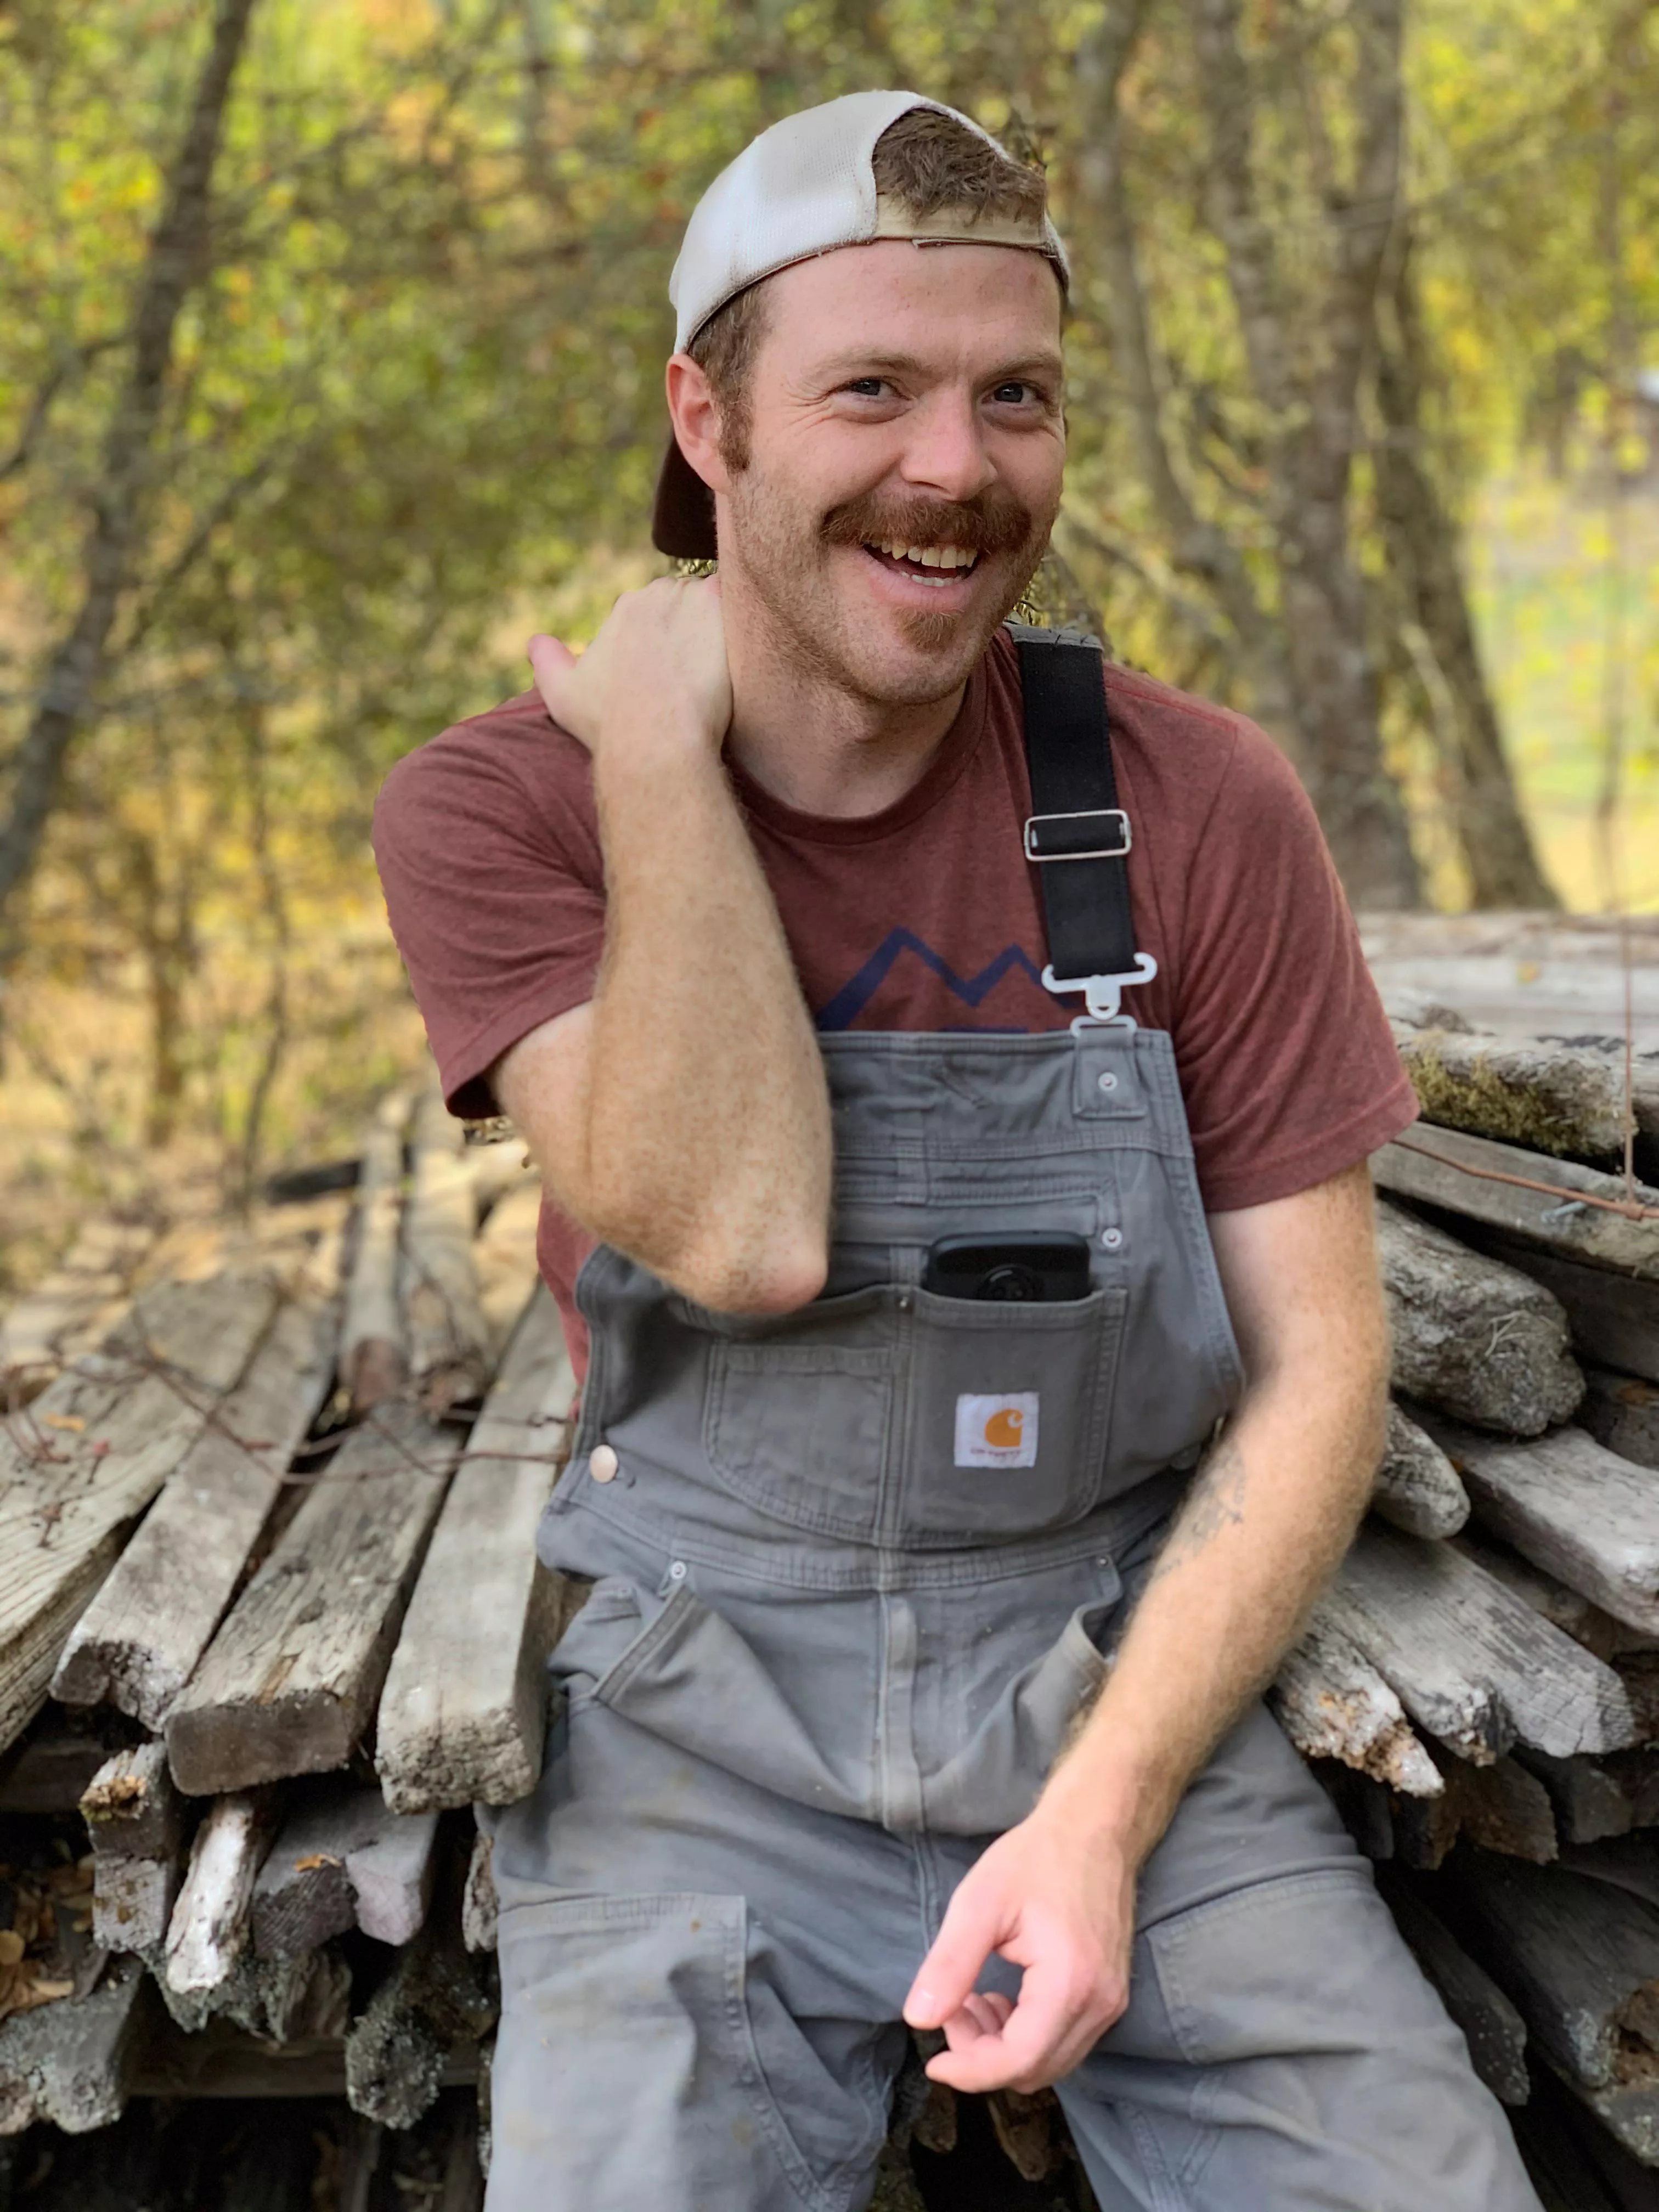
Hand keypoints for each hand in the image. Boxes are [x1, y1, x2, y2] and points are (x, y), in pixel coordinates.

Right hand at [527, 574, 731, 762]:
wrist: (655, 741)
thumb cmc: (608, 723)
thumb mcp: (561, 693)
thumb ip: (547, 661)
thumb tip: (535, 642)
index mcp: (627, 608)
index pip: (656, 607)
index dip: (667, 634)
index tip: (673, 664)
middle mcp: (659, 596)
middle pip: (687, 598)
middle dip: (694, 623)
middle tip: (701, 664)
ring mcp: (694, 602)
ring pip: (716, 601)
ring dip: (720, 623)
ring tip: (724, 662)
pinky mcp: (724, 614)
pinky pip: (743, 604)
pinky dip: (746, 621)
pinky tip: (746, 653)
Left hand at [902, 1803, 1135, 2092]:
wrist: (1094, 1828)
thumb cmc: (1036, 1858)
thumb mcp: (980, 1901)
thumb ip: (950, 1964)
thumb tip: (918, 2020)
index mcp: (1070, 1983)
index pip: (1018, 2060)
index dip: (970, 2071)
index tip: (933, 2060)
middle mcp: (1099, 2004)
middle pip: (1034, 2070)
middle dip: (983, 2056)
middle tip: (953, 2011)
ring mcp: (1110, 2003)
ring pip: (1050, 2062)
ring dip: (1003, 2048)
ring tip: (972, 2001)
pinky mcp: (1109, 1996)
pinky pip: (1064, 2042)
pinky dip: (1027, 2037)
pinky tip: (1002, 2000)